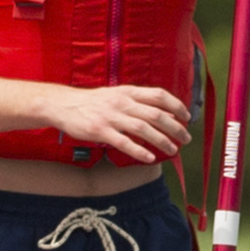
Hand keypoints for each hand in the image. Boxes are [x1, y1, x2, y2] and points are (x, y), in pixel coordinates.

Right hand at [47, 82, 190, 160]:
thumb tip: (161, 112)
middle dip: (175, 128)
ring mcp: (111, 117)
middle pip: (156, 115)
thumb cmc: (92, 102)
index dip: (177, 106)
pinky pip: (124, 142)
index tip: (187, 118)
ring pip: (143, 129)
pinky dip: (139, 151)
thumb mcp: (116, 94)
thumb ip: (136, 101)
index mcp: (128, 92)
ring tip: (173, 150)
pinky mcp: (100, 131)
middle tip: (186, 138)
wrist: (62, 104)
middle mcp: (122, 103)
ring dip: (162, 141)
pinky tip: (150, 158)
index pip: (159, 95)